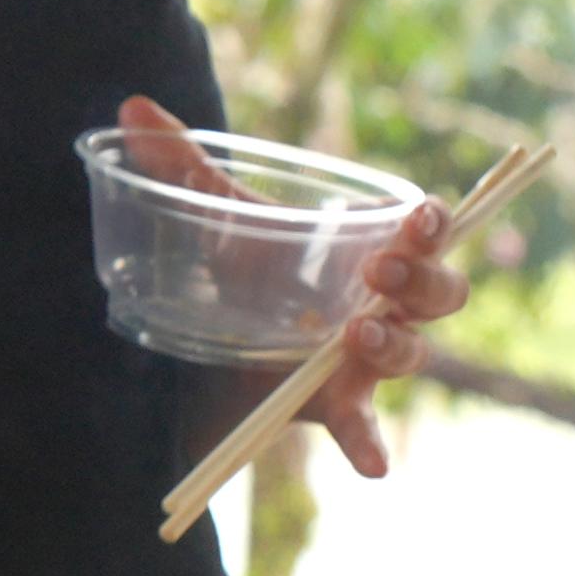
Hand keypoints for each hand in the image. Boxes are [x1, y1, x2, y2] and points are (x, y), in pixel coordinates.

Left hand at [119, 98, 468, 477]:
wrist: (216, 339)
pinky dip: (371, 445)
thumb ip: (180, 165)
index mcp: (373, 248)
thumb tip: (131, 109)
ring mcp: (367, 358)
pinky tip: (374, 466)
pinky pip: (366, 428)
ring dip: (393, 343)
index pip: (430, 233)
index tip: (423, 217)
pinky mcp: (337, 403)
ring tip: (351, 334)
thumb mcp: (213, 217)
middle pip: (443, 293)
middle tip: (380, 270)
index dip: (437, 226)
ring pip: (414, 353)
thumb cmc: (243, 267)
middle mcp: (386, 303)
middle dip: (423, 279)